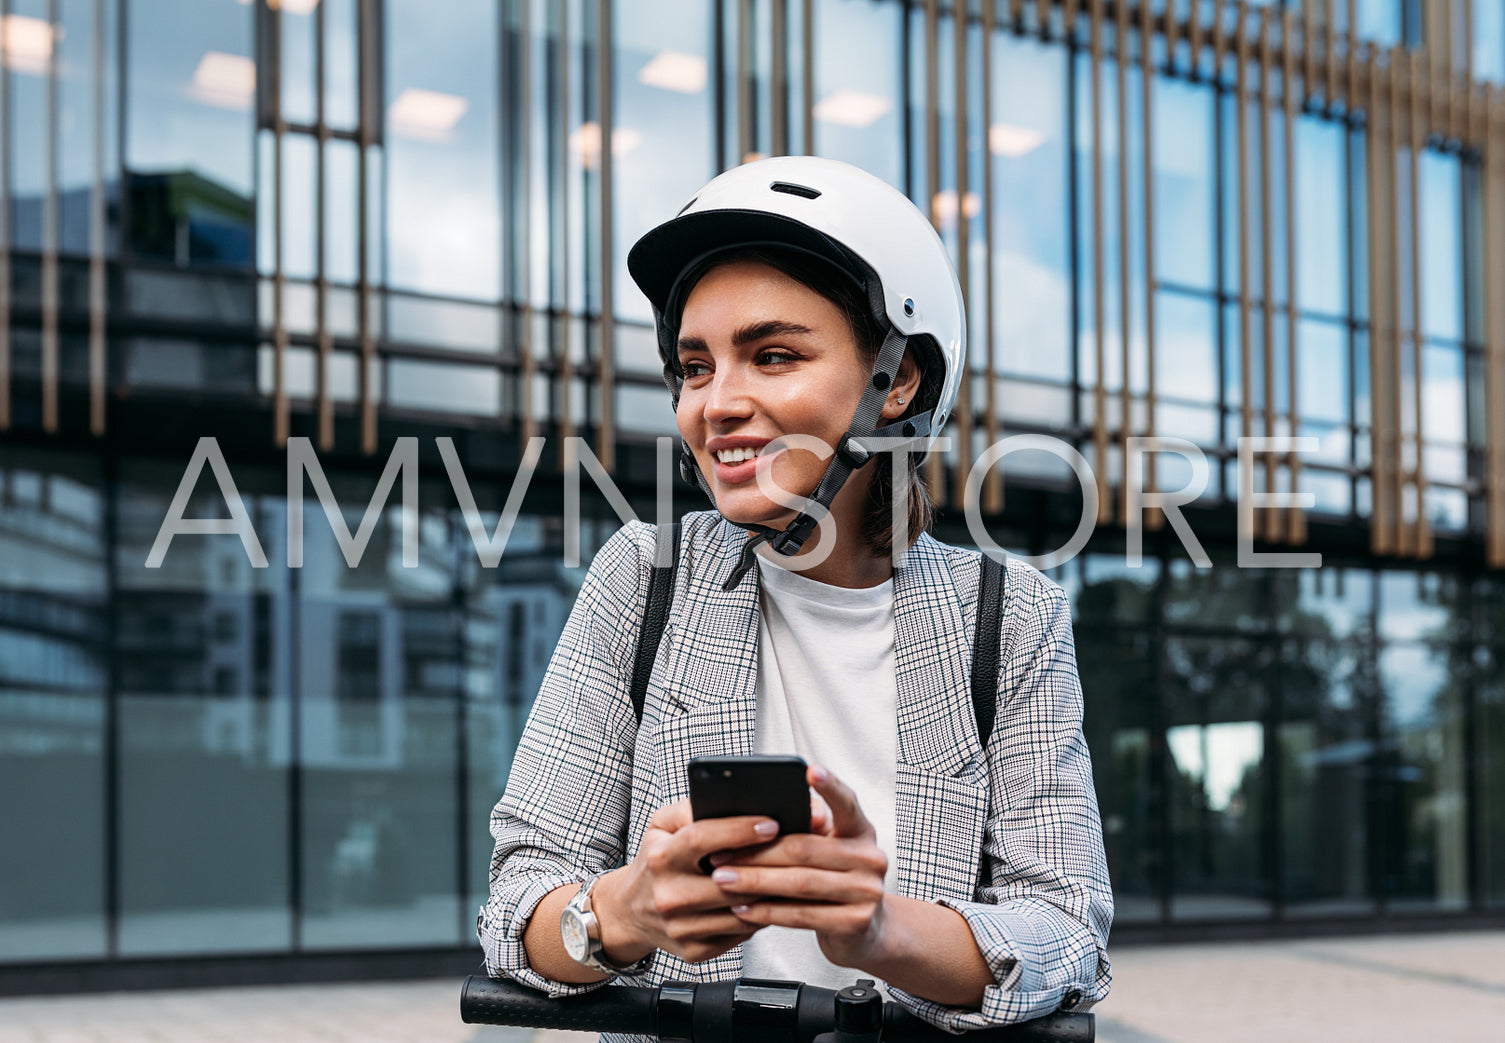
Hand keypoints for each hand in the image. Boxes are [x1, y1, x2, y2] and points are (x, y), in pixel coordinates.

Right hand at [592, 799, 775, 965]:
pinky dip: (759, 916)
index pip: (702, 839)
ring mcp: (681, 928)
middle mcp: (668, 896)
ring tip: (790, 873)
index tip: (771, 823)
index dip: (739, 830)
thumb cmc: (654, 861)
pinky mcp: (694, 951)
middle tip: (796, 849)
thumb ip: (690, 808)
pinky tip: (769, 899)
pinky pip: (740, 934)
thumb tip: (727, 799)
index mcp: (660, 859)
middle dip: (767, 864)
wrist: (629, 911)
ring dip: (770, 893)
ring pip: (741, 911)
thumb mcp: (661, 825)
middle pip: (729, 881)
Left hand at [707, 764, 889, 969]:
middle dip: (757, 851)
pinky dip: (766, 910)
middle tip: (719, 853)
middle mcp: (870, 858)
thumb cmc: (833, 880)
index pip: (847, 802)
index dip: (830, 786)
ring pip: (799, 883)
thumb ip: (806, 828)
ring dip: (754, 881)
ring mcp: (866, 892)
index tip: (809, 770)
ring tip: (722, 880)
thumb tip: (766, 816)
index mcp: (861, 831)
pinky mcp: (855, 923)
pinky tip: (741, 908)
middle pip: (805, 849)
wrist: (864, 930)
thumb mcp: (827, 848)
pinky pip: (801, 914)